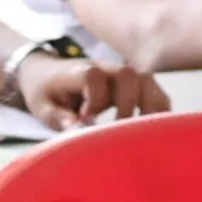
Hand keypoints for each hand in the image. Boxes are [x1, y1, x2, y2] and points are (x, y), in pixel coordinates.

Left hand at [18, 55, 166, 129]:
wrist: (47, 72)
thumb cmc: (46, 91)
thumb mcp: (42, 107)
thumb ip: (58, 118)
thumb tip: (79, 131)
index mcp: (78, 71)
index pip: (93, 75)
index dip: (94, 97)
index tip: (87, 119)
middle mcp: (104, 68)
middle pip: (127, 74)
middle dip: (127, 103)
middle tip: (119, 130)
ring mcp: (120, 75)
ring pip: (146, 80)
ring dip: (150, 107)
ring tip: (144, 134)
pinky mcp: (132, 84)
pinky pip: (155, 91)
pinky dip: (159, 109)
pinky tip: (155, 131)